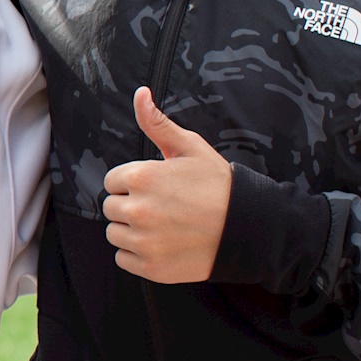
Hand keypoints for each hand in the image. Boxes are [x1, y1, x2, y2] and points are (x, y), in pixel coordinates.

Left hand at [102, 88, 230, 284]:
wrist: (249, 228)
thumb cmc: (218, 185)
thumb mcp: (190, 147)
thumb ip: (157, 123)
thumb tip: (140, 93)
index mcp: (141, 177)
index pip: (112, 181)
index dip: (132, 183)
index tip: (156, 187)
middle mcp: (137, 209)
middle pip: (111, 207)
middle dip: (131, 205)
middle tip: (163, 207)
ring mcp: (143, 241)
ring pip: (115, 234)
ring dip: (132, 230)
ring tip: (164, 225)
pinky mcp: (150, 267)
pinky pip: (123, 259)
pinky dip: (138, 255)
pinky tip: (163, 244)